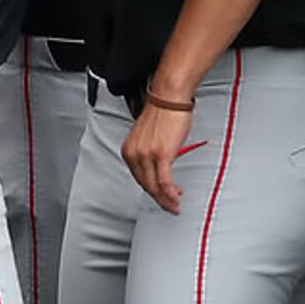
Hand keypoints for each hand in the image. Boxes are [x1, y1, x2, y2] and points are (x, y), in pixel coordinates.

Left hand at [123, 97, 190, 211]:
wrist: (169, 98)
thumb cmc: (163, 113)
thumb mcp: (148, 137)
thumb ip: (149, 154)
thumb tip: (159, 169)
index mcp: (129, 150)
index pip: (139, 178)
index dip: (151, 190)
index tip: (161, 195)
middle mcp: (135, 153)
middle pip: (146, 185)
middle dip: (159, 199)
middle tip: (170, 206)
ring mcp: (147, 155)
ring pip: (154, 186)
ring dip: (166, 200)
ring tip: (175, 205)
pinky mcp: (162, 154)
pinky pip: (164, 181)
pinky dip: (170, 193)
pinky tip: (175, 197)